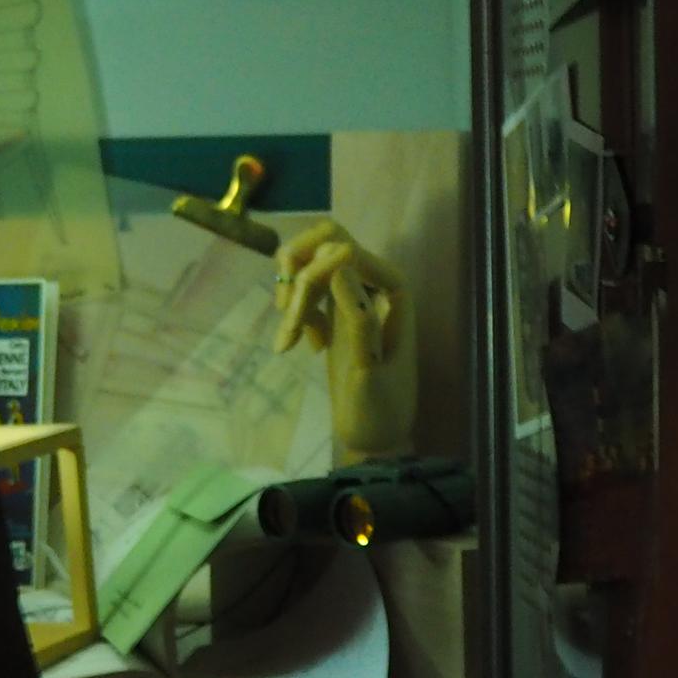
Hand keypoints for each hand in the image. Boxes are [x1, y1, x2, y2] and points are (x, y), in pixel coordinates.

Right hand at [272, 219, 417, 463]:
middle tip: (284, 309)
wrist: (373, 436)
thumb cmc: (379, 409)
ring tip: (288, 337)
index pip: (348, 249)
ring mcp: (353, 294)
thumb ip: (358, 319)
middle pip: (326, 240)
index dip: (316, 267)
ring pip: (310, 262)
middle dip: (297, 269)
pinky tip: (297, 345)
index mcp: (393, 289)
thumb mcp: (368, 369)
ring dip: (291, 294)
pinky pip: (306, 289)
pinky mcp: (335, 310)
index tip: (294, 310)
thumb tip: (339, 267)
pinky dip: (293, 311)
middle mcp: (375, 282)